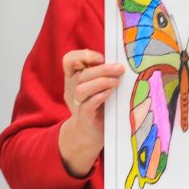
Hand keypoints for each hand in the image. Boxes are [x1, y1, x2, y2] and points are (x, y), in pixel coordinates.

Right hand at [57, 48, 124, 176]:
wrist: (91, 132)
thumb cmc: (98, 103)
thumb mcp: (97, 85)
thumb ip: (102, 73)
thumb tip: (120, 61)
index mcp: (73, 77)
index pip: (69, 60)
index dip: (82, 56)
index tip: (101, 57)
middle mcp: (70, 89)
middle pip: (80, 75)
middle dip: (102, 70)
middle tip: (119, 69)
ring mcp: (75, 104)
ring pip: (80, 89)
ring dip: (101, 82)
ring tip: (116, 82)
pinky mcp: (84, 117)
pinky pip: (87, 105)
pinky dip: (99, 97)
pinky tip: (109, 93)